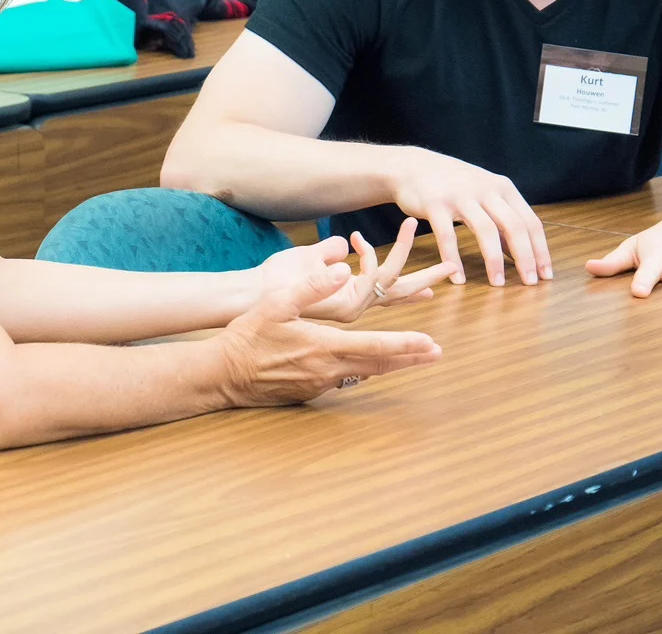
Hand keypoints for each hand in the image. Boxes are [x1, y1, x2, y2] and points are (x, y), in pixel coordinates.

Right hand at [218, 258, 441, 406]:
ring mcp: (321, 384)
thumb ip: (313, 286)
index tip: (430, 344)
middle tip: (437, 354)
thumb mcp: (278, 303)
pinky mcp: (311, 391)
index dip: (406, 345)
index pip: (376, 346)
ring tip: (412, 357)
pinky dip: (362, 368)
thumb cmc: (249, 335)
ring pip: (364, 372)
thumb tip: (345, 269)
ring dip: (390, 364)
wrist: (224, 375)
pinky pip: (344, 378)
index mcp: (325, 346)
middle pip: (379, 364)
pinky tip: (366, 362)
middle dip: (410, 358)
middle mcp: (329, 370)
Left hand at [260, 219, 455, 322]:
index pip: (389, 291)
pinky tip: (359, 239)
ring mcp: (351, 306)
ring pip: (390, 278)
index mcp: (349, 295)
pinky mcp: (344, 304)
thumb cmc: (277, 280)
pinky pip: (370, 276)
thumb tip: (344, 244)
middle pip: (400, 291)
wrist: (254, 295)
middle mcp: (354, 304)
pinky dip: (370, 255)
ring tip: (409, 222)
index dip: (412, 286)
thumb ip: (329, 253)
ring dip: (401, 249)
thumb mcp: (308, 259)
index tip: (435, 282)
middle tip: (451, 265)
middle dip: (426, 277)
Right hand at [392, 148, 550, 286]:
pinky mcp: (435, 204)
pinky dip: (454, 259)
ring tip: (498, 283)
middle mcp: (485, 189)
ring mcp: (460, 195)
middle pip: (513, 226)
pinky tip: (458, 278)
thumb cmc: (452, 185)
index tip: (545, 276)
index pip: (529, 222)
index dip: (540, 250)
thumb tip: (520, 254)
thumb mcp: (483, 194)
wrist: (412, 166)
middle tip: (529, 283)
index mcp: (502, 187)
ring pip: (485, 230)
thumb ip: (502, 220)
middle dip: (525, 257)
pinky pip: (448, 235)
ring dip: (494, 260)